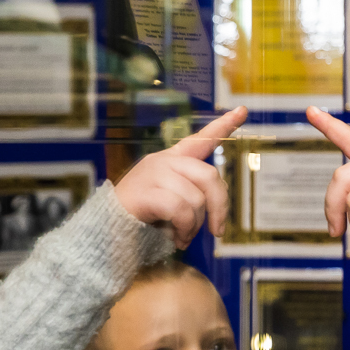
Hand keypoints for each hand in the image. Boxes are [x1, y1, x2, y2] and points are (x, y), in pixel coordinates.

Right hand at [114, 106, 247, 247]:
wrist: (107, 230)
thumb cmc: (143, 218)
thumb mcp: (172, 203)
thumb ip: (193, 198)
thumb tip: (218, 218)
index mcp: (171, 160)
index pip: (200, 139)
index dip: (222, 126)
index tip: (243, 111)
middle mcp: (163, 161)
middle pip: (210, 176)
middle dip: (220, 207)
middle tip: (216, 231)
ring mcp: (153, 174)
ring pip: (196, 199)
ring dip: (194, 226)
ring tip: (183, 237)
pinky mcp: (145, 191)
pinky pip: (180, 209)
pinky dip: (184, 229)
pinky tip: (177, 239)